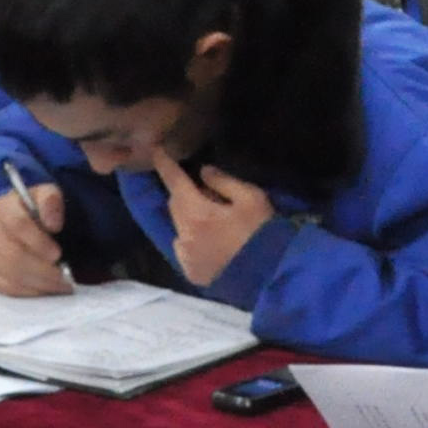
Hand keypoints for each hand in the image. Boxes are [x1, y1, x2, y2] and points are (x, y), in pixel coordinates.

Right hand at [0, 180, 71, 295]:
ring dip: (38, 283)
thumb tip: (53, 224)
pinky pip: (2, 287)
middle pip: (13, 255)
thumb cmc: (37, 211)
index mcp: (2, 206)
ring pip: (9, 274)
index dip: (38, 241)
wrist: (23, 224)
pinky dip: (26, 291)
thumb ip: (51, 201)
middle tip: (64, 277)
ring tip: (59, 285)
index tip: (57, 254)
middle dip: (43, 269)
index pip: (17, 224)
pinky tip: (43, 289)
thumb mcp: (49, 196)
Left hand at [148, 146, 277, 286]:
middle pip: (175, 205)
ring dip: (189, 219)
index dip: (165, 165)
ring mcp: (186, 257)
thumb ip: (224, 182)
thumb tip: (203, 172)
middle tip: (207, 192)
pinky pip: (184, 249)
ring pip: (179, 228)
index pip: (175, 182)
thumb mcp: (251, 198)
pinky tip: (213, 244)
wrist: (269, 276)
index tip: (157, 151)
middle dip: (184, 194)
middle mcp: (184, 235)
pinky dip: (192, 241)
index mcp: (198, 214)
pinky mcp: (191, 273)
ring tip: (213, 222)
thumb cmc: (262, 233)